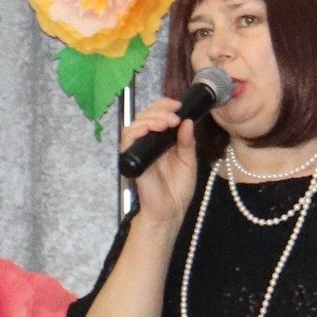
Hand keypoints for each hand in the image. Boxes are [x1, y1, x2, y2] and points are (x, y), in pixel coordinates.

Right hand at [121, 98, 198, 231]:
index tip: (178, 105)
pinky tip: (150, 129)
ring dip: (151, 119)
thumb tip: (187, 121)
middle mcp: (149, 142)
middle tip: (174, 116)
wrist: (171, 211)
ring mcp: (139, 150)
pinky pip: (128, 139)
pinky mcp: (132, 159)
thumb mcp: (188, 161)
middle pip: (145, 115)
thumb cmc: (178, 189)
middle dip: (160, 110)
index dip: (165, 105)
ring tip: (166, 123)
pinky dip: (138, 130)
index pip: (157, 114)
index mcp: (162, 140)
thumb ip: (187, 142)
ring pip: (135, 123)